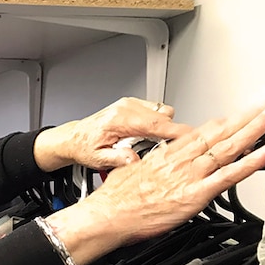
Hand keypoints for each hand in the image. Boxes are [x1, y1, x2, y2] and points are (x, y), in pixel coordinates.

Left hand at [33, 97, 191, 171]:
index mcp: (119, 120)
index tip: (190, 138)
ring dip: (162, 127)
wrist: (74, 138)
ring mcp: (130, 104)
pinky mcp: (132, 105)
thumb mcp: (97, 159)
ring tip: (148, 144)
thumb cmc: (83, 147)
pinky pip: (156, 110)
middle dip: (170, 133)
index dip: (176, 132)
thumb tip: (134, 160)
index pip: (155, 124)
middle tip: (163, 150)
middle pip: (164, 116)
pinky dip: (157, 122)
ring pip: (163, 111)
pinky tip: (146, 135)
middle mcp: (126, 108)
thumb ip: (117, 160)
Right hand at [46, 101, 264, 264]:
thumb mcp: (130, 172)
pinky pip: (230, 175)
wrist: (107, 215)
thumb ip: (149, 167)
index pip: (199, 133)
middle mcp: (180, 161)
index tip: (234, 116)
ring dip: (253, 131)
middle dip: (243, 119)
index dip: (221, 123)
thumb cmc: (114, 200)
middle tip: (263, 107)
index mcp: (165, 155)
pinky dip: (251, 162)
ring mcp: (189, 176)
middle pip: (218, 134)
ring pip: (227, 148)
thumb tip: (152, 167)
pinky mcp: (195, 194)